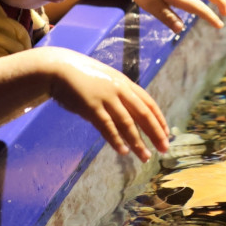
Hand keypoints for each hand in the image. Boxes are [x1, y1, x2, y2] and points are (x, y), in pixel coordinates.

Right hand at [41, 47, 169, 161]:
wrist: (59, 68)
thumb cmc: (83, 76)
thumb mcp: (107, 81)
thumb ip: (120, 94)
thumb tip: (132, 113)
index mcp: (125, 83)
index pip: (148, 103)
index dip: (159, 119)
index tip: (166, 134)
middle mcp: (119, 89)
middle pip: (143, 114)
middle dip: (155, 133)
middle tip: (164, 148)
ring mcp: (106, 98)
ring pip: (127, 123)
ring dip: (138, 142)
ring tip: (145, 156)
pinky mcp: (91, 107)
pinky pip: (107, 126)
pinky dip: (116, 140)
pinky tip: (123, 151)